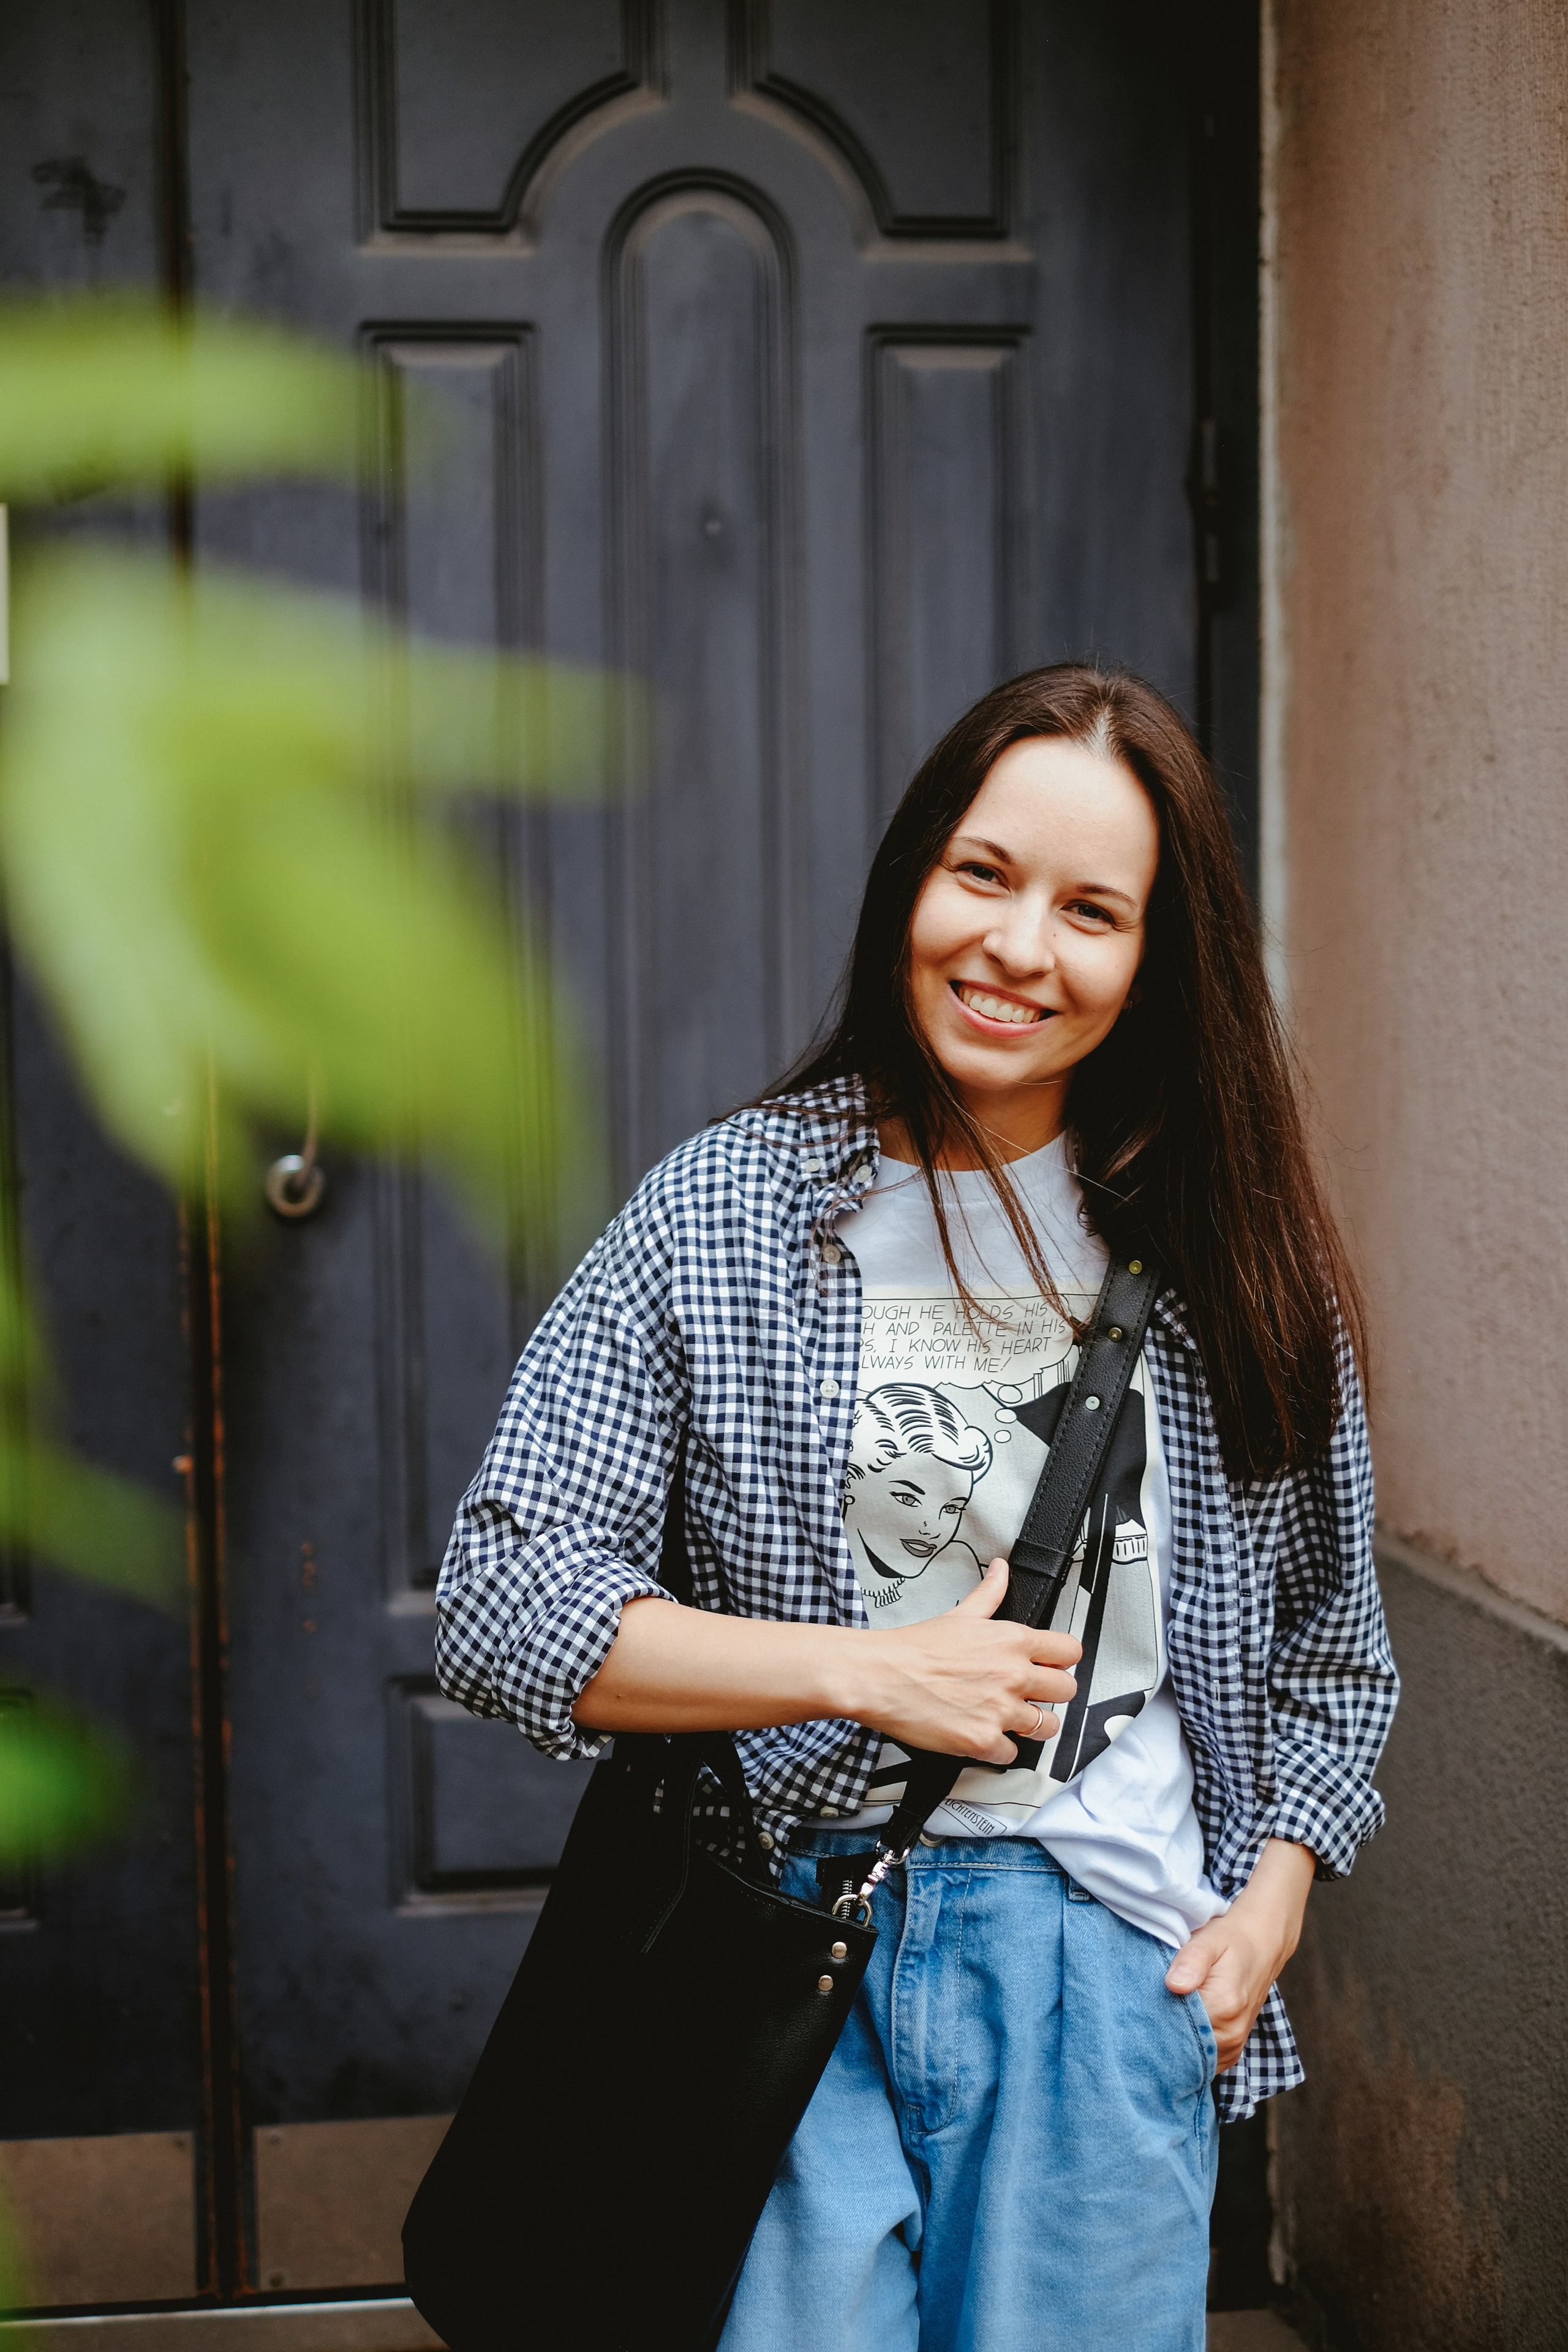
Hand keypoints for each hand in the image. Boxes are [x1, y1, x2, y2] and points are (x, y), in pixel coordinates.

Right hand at [851, 1558, 1081, 1763]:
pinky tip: (983, 1735)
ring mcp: (1000, 1711)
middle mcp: (1013, 1675)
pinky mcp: (982, 1741)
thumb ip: (989, 1593)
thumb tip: (1001, 1569)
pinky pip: (1011, 1754)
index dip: (1062, 1660)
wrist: (879, 1676)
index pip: (1070, 1651)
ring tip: (1012, 1720)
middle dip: (1053, 1694)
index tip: (1051, 1665)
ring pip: (1047, 1727)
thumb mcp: (959, 1614)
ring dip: (1032, 1726)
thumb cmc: (913, 1648)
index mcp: (1011, 1641)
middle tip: (1032, 1695)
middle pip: (1067, 1690)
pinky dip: (999, 1750)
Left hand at [1164, 1839, 1315, 2070]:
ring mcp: (1234, 2045)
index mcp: (1223, 2006)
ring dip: (1174, 2043)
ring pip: (1193, 2057)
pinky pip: (1204, 2060)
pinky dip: (1189, 2049)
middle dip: (1161, 2037)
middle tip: (1141, 2016)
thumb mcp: (1208, 1941)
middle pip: (1183, 2048)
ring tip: (1159, 2019)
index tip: (1137, 2011)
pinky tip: (1176, 2029)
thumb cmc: (1229, 1940)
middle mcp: (1231, 2033)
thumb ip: (1190, 1962)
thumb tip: (1173, 1985)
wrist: (1260, 1946)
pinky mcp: (1232, 2049)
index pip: (1177, 2029)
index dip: (1154, 2022)